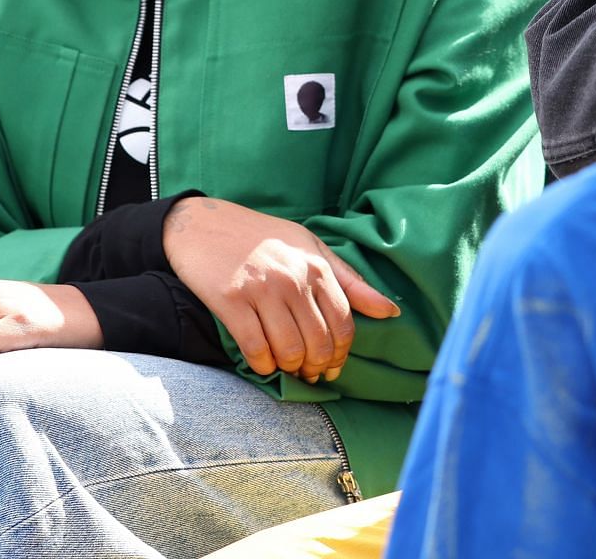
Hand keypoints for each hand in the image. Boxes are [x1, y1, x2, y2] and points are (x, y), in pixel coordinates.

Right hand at [162, 197, 398, 382]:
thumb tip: (391, 311)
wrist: (204, 224)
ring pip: (289, 350)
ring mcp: (261, 290)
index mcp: (317, 266)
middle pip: (319, 342)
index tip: (334, 364)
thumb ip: (350, 281)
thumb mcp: (311, 247)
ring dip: (292, 369)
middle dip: (318, 366)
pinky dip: (264, 365)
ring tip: (289, 368)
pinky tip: (264, 362)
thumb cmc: (263, 236)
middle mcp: (293, 279)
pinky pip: (256, 349)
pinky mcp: (231, 302)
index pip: (344, 324)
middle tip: (311, 373)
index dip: (342, 353)